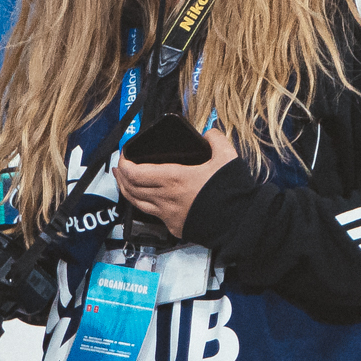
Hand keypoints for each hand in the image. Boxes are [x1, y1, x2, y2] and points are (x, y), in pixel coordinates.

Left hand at [115, 128, 236, 238]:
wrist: (240, 223)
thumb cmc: (231, 192)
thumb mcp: (227, 157)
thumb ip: (216, 140)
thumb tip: (209, 134)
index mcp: (174, 178)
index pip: (135, 172)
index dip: (124, 163)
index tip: (124, 155)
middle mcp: (166, 198)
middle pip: (131, 188)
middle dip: (122, 177)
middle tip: (121, 167)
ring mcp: (168, 215)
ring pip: (137, 203)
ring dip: (127, 191)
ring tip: (125, 182)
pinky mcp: (175, 227)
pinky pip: (153, 215)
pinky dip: (144, 205)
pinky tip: (146, 199)